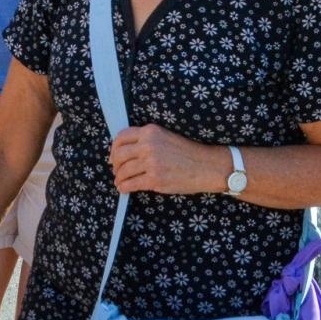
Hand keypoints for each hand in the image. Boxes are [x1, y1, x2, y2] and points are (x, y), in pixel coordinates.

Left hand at [109, 124, 223, 194]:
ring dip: (119, 178)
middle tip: (117, 170)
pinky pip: (131, 184)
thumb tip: (125, 151)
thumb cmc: (188, 152)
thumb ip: (148, 140)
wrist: (206, 166)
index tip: (114, 156)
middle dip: (115, 164)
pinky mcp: (155, 179)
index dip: (114, 148)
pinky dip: (123, 187)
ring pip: (123, 171)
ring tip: (120, 181)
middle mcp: (148, 145)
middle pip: (119, 155)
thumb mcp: (166, 137)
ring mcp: (151, 162)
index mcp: (151, 131)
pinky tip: (124, 189)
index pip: (122, 137)